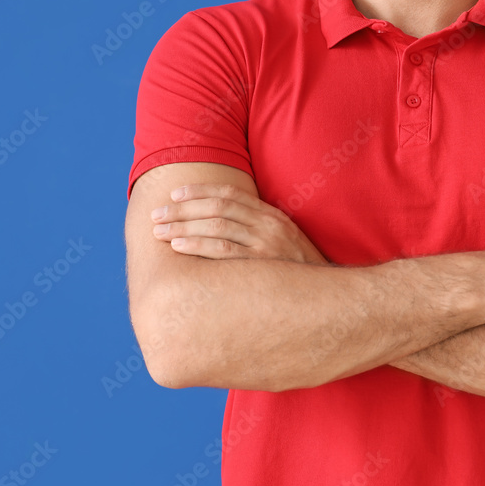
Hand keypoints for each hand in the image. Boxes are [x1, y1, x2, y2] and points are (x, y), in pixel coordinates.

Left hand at [150, 184, 328, 263]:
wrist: (328, 294)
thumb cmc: (296, 270)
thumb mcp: (282, 240)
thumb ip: (256, 229)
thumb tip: (219, 225)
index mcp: (271, 214)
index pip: (229, 194)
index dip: (199, 191)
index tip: (174, 194)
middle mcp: (268, 225)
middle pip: (217, 208)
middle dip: (182, 210)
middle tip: (156, 215)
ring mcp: (266, 244)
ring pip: (216, 226)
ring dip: (182, 227)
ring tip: (159, 231)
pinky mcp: (262, 265)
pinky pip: (223, 251)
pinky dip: (197, 245)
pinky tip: (178, 247)